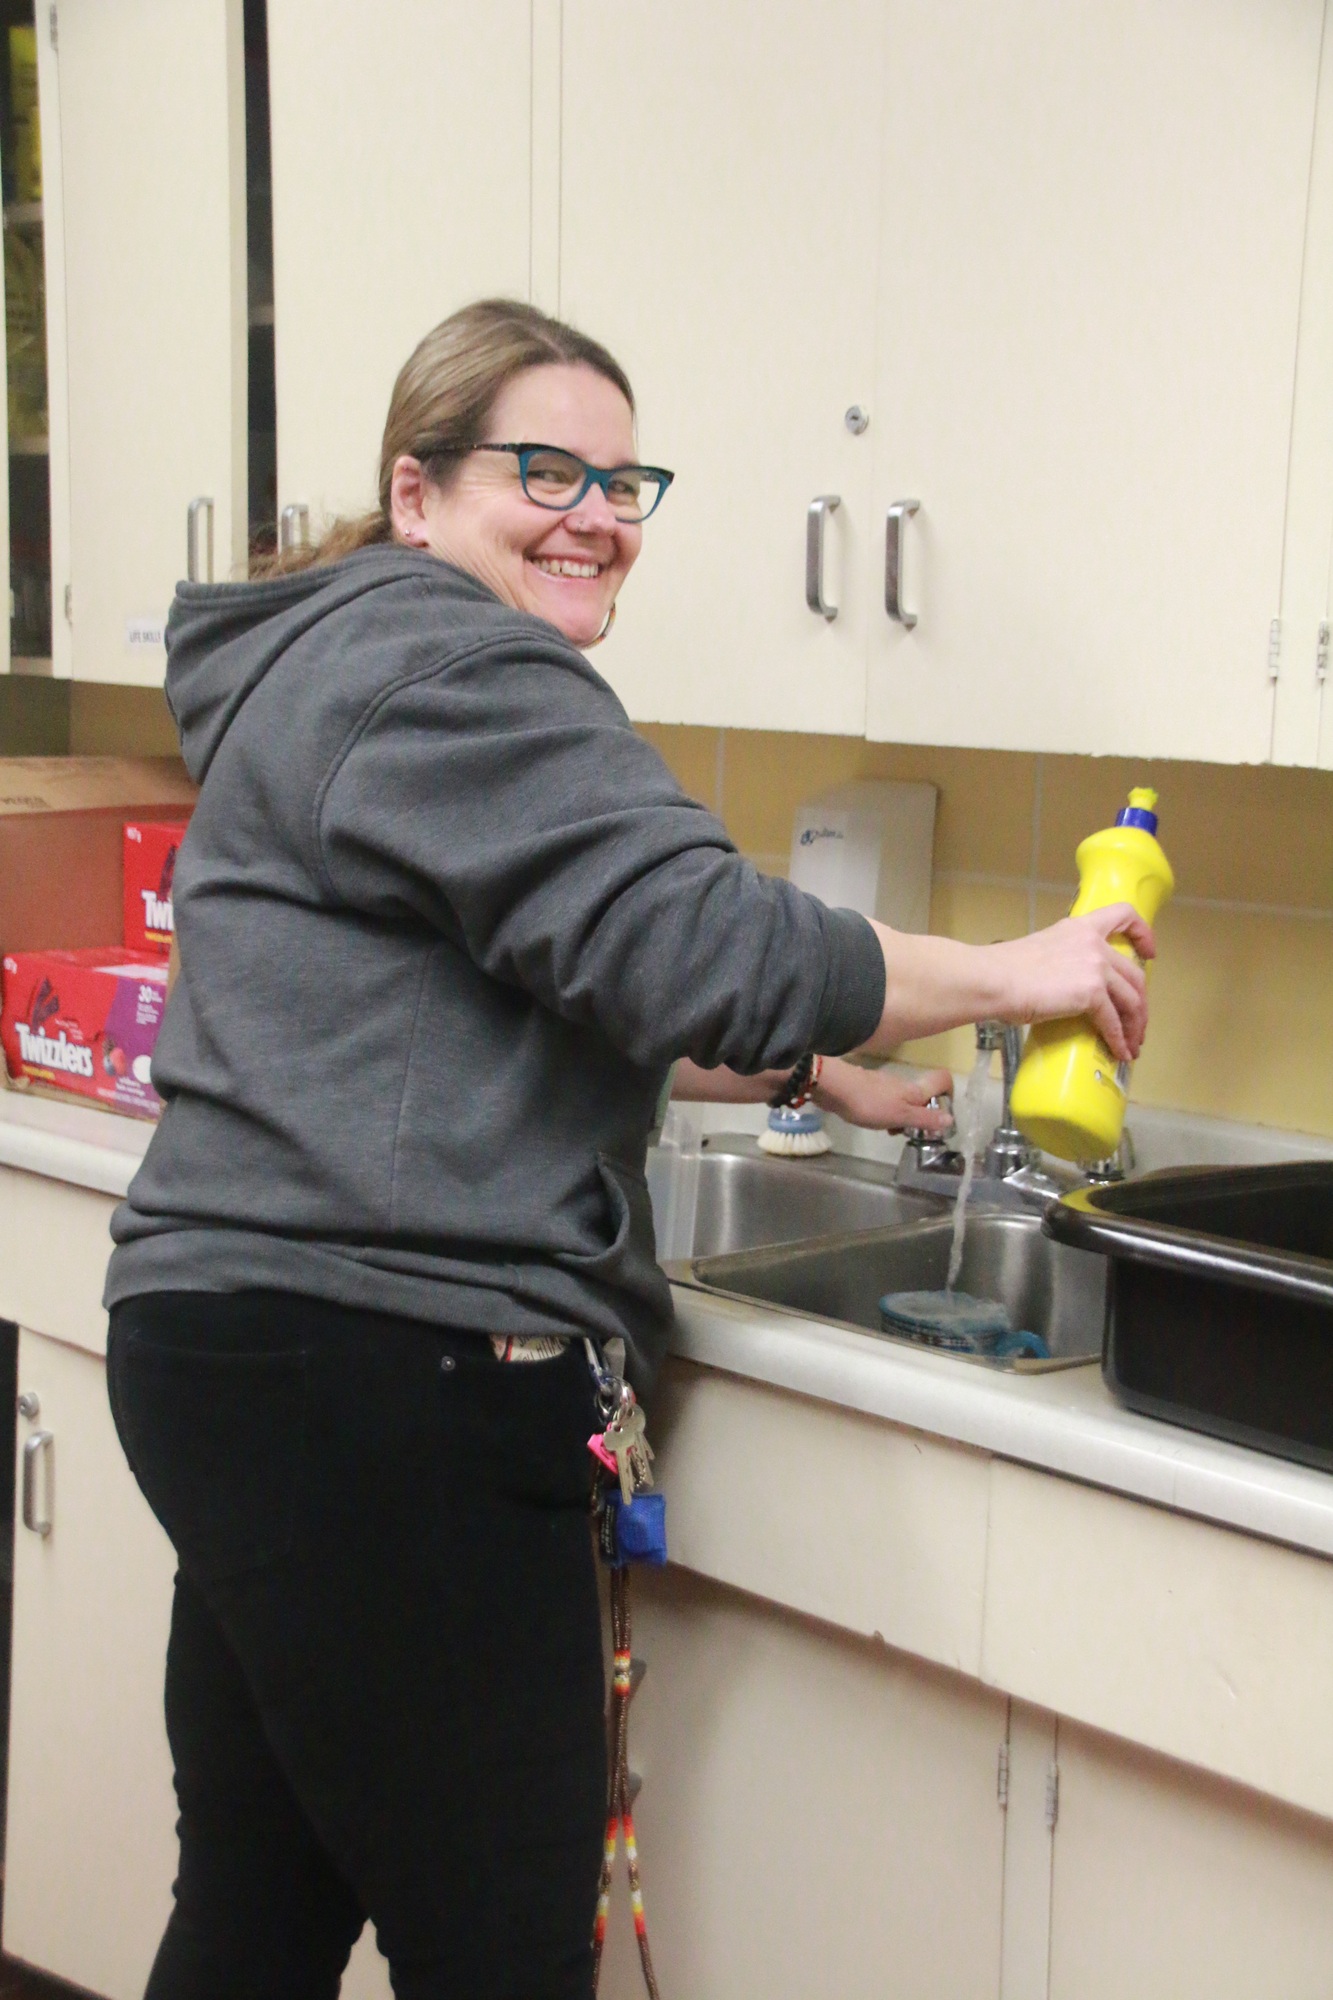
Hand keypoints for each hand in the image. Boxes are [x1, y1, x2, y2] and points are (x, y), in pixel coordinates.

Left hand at [813, 1059, 955, 1133]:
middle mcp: (904, 1084)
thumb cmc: (871, 1103)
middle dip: (921, 1115)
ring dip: (902, 1117)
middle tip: (912, 1132)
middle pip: (923, 1096)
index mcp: (916, 1089)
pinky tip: (874, 1124)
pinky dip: (886, 1114)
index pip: (942, 1080)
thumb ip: (925, 1118)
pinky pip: (886, 1102)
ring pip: (903, 1101)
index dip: (948, 1095)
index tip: (941, 1116)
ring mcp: (885, 1086)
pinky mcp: (869, 1090)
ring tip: (891, 1132)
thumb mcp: (901, 1115)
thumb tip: (951, 1119)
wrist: (835, 1088)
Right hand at [984, 904, 1153, 1063]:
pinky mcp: (1091, 992)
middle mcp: (1093, 943)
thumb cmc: (1004, 970)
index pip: (1122, 914)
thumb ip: (1062, 961)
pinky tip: (1120, 1051)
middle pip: (1134, 974)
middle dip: (1141, 1003)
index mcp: (1079, 928)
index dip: (1143, 934)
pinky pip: (1113, 1020)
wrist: (994, 980)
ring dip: (1135, 1026)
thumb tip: (1063, 987)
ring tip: (1132, 1045)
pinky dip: (1119, 1039)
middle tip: (1137, 1023)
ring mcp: (1095, 967)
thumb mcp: (1041, 952)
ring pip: (1132, 999)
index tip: (1148, 953)